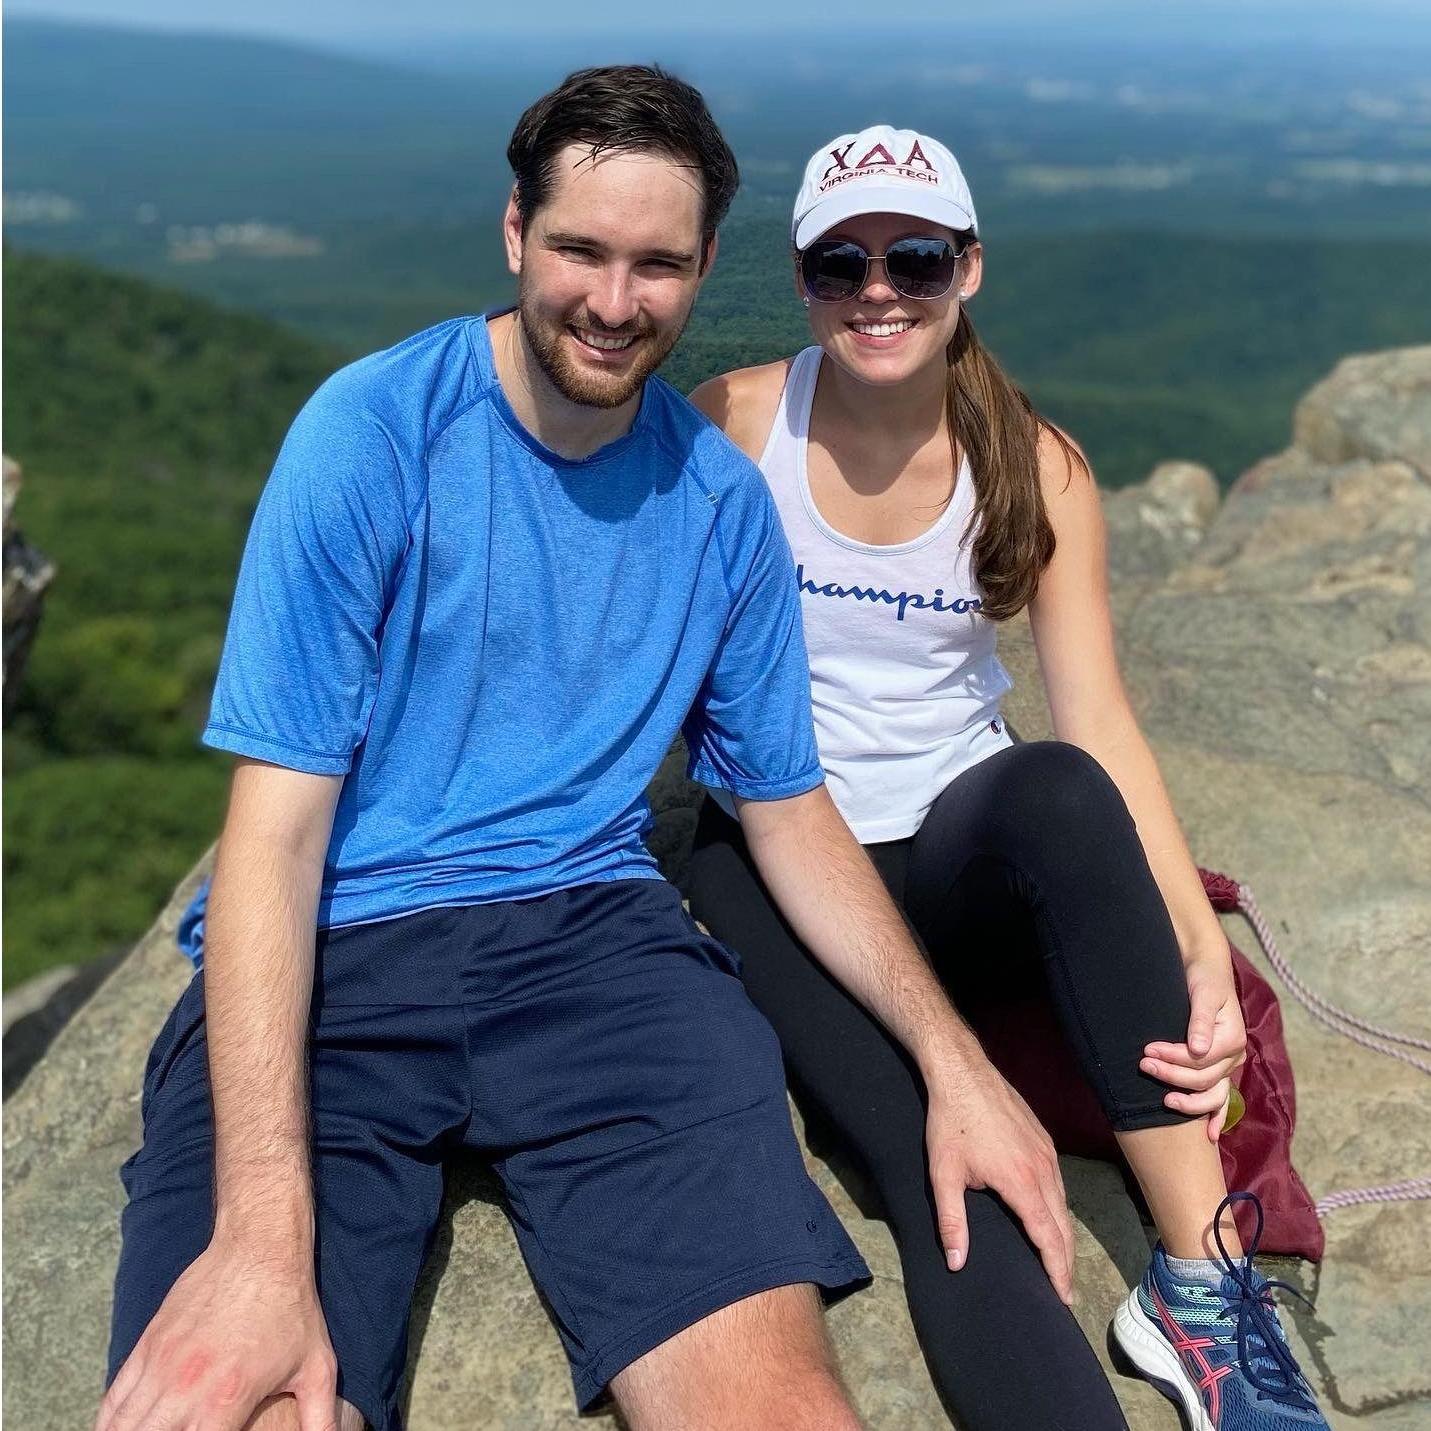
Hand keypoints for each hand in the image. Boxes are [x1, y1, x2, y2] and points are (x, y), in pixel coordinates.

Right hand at [96, 1230, 337, 1430]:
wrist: (260, 1248)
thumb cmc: (292, 1309)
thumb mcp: (317, 1367)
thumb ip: (321, 1420)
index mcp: (226, 1402)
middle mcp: (185, 1390)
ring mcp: (160, 1367)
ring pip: (121, 1429)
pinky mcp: (146, 1346)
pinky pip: (113, 1401)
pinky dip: (111, 1425)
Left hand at [924, 1064, 1074, 1303]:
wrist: (962, 1072)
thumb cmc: (950, 1122)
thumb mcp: (943, 1174)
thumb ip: (951, 1221)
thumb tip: (956, 1262)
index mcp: (1022, 1182)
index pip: (1049, 1238)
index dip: (1057, 1271)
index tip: (1062, 1297)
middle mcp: (1042, 1169)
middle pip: (1063, 1226)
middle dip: (1065, 1260)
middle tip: (1064, 1290)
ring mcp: (1046, 1152)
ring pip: (1063, 1203)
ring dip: (1063, 1234)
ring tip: (1058, 1260)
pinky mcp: (1043, 1139)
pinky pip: (1058, 1182)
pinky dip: (1058, 1207)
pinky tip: (1049, 1216)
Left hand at [1141, 945, 1246, 1141]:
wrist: (1207, 970)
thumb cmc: (1204, 979)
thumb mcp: (1203, 993)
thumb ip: (1200, 1020)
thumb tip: (1197, 1049)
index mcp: (1232, 1039)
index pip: (1200, 1060)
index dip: (1173, 1059)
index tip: (1148, 1050)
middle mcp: (1234, 1055)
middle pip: (1203, 1079)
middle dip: (1171, 1076)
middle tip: (1143, 1065)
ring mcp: (1228, 1064)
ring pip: (1211, 1094)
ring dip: (1188, 1101)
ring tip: (1163, 1101)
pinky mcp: (1219, 1066)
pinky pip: (1221, 1097)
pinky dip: (1215, 1115)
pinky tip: (1208, 1135)